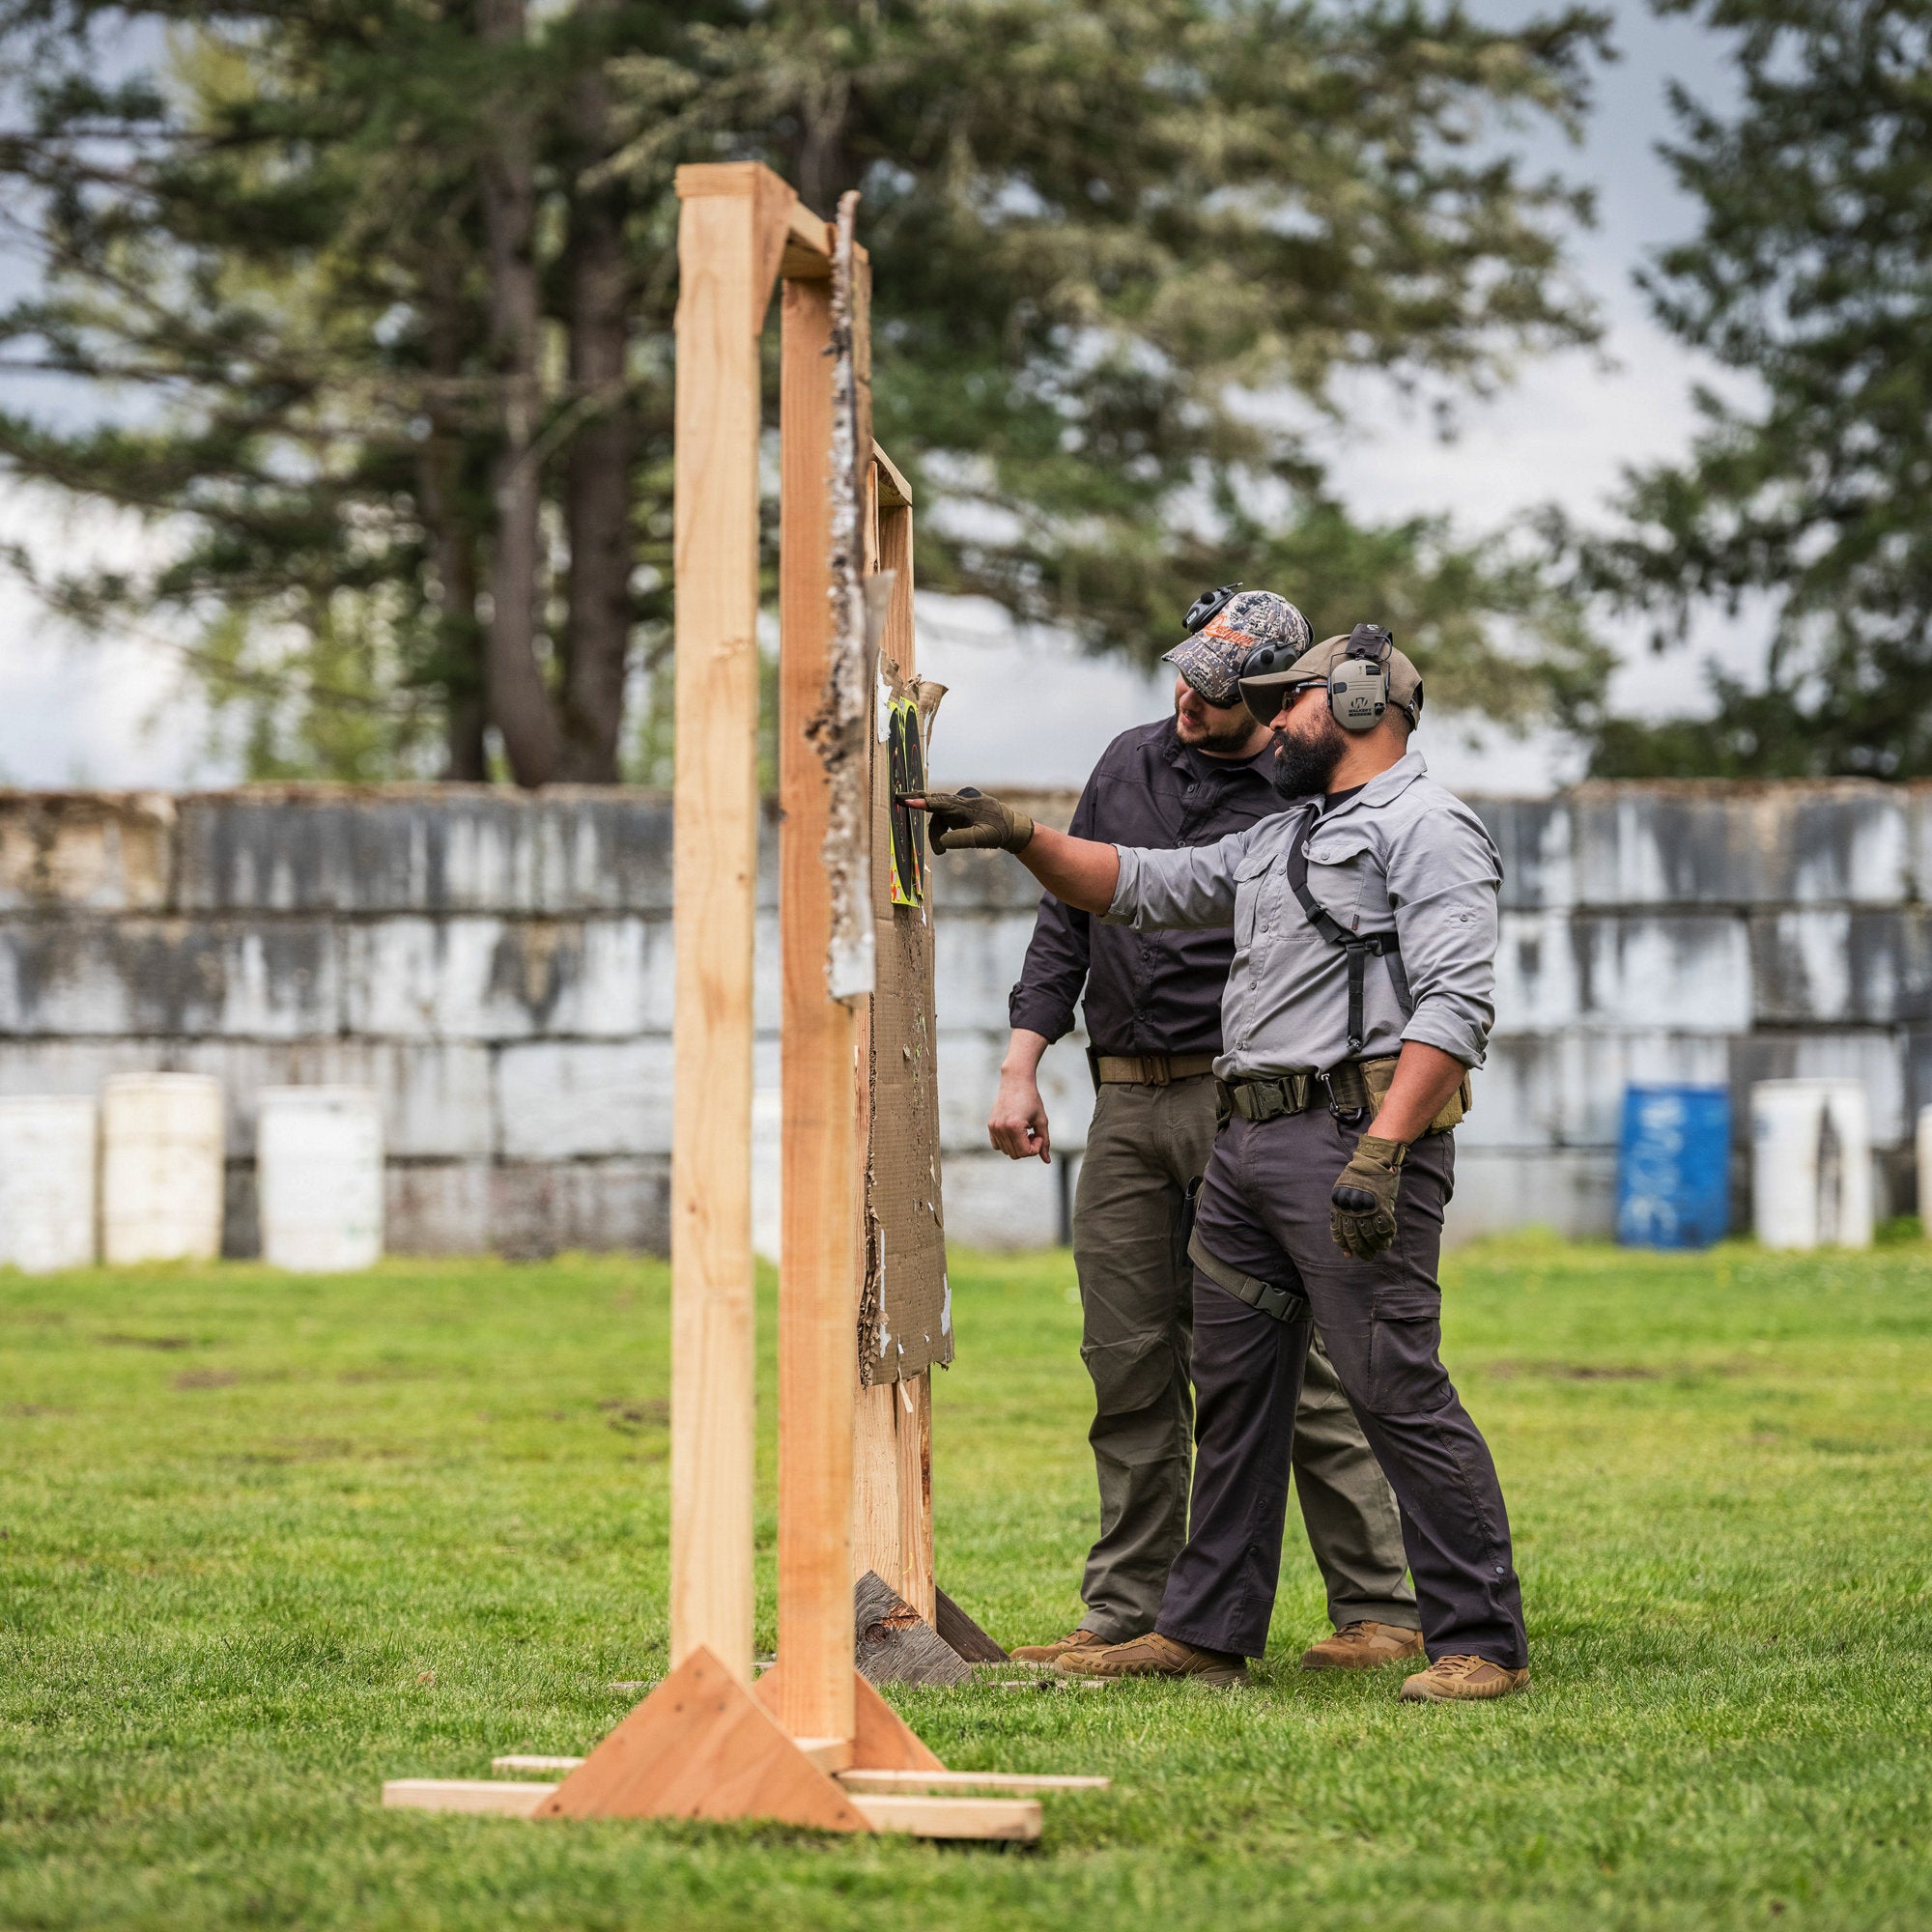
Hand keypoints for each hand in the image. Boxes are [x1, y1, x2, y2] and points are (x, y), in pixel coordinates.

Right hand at [901, 786, 1033, 852]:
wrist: (1012, 826)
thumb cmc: (998, 833)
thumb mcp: (982, 839)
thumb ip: (961, 840)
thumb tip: (941, 841)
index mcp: (966, 806)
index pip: (939, 804)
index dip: (921, 803)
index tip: (905, 800)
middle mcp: (962, 799)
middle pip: (935, 804)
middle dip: (920, 806)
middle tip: (898, 799)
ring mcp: (962, 800)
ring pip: (940, 815)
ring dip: (937, 832)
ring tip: (940, 851)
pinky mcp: (962, 804)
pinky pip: (946, 814)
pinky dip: (943, 827)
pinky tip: (945, 840)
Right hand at [988, 1067, 1051, 1162]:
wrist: (1016, 1081)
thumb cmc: (1031, 1099)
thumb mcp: (1041, 1120)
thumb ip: (1045, 1141)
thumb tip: (1047, 1161)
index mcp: (1014, 1127)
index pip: (1025, 1152)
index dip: (1036, 1147)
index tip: (1039, 1135)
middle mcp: (1001, 1128)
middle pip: (1016, 1155)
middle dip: (1027, 1148)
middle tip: (1033, 1133)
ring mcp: (994, 1127)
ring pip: (1007, 1151)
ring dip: (1018, 1145)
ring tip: (1025, 1131)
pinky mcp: (990, 1125)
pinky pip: (998, 1145)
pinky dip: (1007, 1143)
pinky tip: (1016, 1131)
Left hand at [1330, 1134, 1403, 1259]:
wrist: (1372, 1159)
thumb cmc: (1357, 1175)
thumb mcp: (1343, 1190)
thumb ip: (1344, 1209)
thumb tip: (1347, 1231)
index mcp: (1339, 1204)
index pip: (1339, 1232)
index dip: (1344, 1245)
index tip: (1349, 1255)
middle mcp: (1351, 1208)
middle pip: (1355, 1237)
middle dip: (1361, 1250)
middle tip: (1367, 1257)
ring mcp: (1367, 1207)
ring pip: (1370, 1235)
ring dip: (1376, 1246)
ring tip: (1380, 1249)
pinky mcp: (1382, 1205)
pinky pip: (1384, 1227)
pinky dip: (1387, 1236)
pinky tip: (1388, 1240)